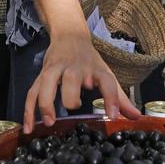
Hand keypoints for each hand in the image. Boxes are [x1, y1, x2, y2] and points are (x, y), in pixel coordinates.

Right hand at [23, 33, 140, 133]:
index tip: (113, 116)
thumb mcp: (107, 75)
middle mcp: (75, 68)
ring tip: (49, 122)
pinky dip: (28, 110)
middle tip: (74, 108)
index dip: (111, 98)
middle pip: (72, 78)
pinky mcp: (42, 74)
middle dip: (71, 95)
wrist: (69, 35)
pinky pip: (32, 91)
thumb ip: (120, 98)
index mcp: (95, 69)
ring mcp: (56, 69)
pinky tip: (27, 128)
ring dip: (46, 102)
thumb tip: (137, 117)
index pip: (107, 80)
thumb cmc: (90, 61)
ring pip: (47, 82)